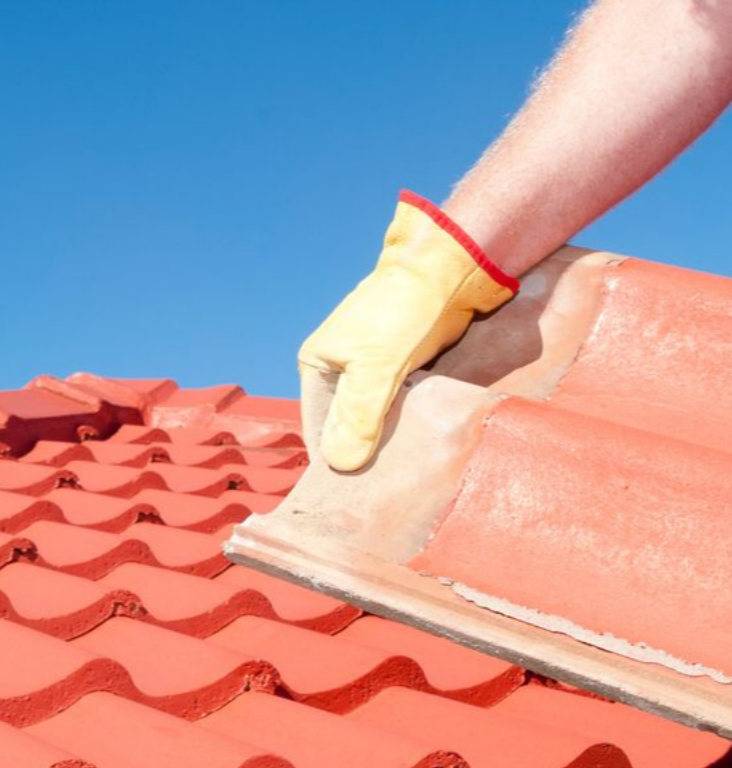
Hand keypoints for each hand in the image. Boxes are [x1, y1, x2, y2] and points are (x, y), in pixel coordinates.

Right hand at [298, 191, 518, 471]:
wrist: (450, 269)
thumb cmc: (405, 310)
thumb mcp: (377, 365)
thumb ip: (358, 415)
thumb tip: (340, 465)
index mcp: (318, 365)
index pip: (317, 429)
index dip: (334, 463)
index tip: (356, 498)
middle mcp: (340, 370)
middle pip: (344, 428)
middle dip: (362, 457)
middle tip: (385, 494)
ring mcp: (371, 371)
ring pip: (374, 422)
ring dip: (386, 446)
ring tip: (402, 479)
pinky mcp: (402, 370)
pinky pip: (398, 410)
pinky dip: (406, 429)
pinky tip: (419, 451)